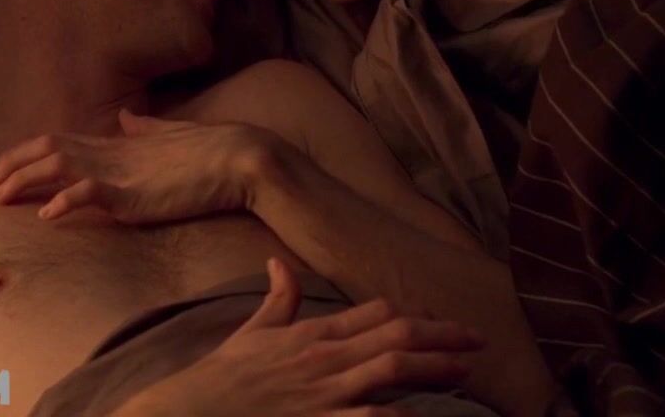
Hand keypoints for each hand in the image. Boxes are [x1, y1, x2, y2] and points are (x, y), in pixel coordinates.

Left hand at [0, 109, 280, 222]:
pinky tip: (48, 215)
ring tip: (1, 198)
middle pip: (49, 149)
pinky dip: (66, 201)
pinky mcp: (135, 194)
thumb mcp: (173, 135)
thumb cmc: (212, 151)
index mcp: (121, 142)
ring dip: (25, 181)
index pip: (60, 140)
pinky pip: (91, 194)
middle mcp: (113, 153)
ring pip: (59, 167)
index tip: (3, 168)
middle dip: (13, 166)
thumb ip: (147, 129)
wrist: (240, 158)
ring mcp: (122, 172)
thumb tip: (130, 118)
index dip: (26, 152)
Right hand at [118, 258, 482, 416]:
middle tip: (477, 339)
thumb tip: (278, 263)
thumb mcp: (248, 334)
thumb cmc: (217, 381)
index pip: (373, 312)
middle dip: (441, 334)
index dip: (412, 313)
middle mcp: (324, 357)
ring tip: (466, 369)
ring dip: (435, 366)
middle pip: (396, 334)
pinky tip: (426, 413)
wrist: (187, 415)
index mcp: (310, 333)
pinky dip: (402, 414)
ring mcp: (325, 393)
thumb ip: (275, 300)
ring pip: (392, 368)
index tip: (439, 318)